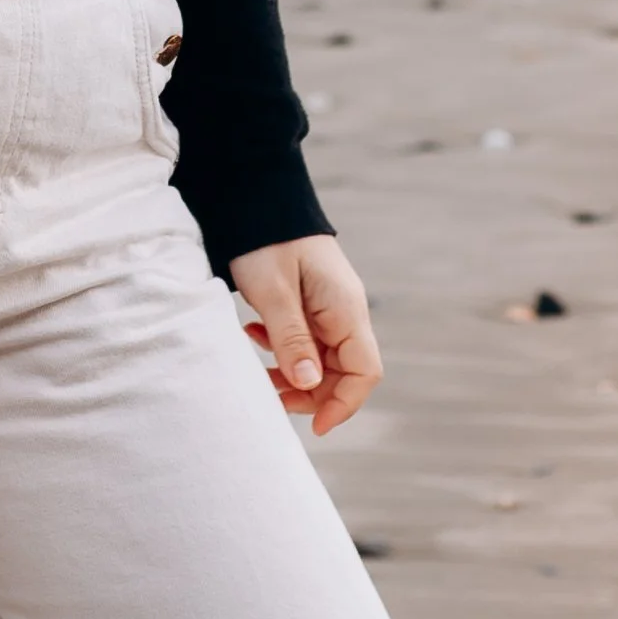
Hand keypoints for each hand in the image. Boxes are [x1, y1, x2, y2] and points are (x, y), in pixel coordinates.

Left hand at [225, 234, 382, 436]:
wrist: (256, 193)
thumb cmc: (265, 238)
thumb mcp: (274, 291)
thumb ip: (292, 338)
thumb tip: (307, 384)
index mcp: (346, 308)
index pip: (364, 371)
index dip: (343, 404)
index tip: (313, 425)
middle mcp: (343, 310)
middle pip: (342, 372)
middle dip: (307, 392)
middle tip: (268, 393)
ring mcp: (327, 306)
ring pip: (319, 359)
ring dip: (290, 372)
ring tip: (254, 366)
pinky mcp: (309, 302)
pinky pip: (304, 340)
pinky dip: (280, 348)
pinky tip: (253, 333)